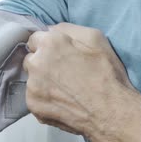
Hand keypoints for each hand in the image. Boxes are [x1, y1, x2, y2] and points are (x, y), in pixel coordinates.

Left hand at [23, 22, 138, 141]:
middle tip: (63, 73)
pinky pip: (34, 97)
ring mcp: (32, 86)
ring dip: (43, 82)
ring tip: (64, 90)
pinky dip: (44, 98)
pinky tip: (61, 101)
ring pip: (32, 79)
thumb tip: (51, 30)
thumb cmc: (106, 73)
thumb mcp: (95, 38)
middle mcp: (36, 63)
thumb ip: (68, 29)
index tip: (58, 54)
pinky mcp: (33, 105)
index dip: (47, 46)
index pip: (34, 39)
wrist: (109, 111)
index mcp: (50, 43)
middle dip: (42, 63)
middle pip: (31, 59)